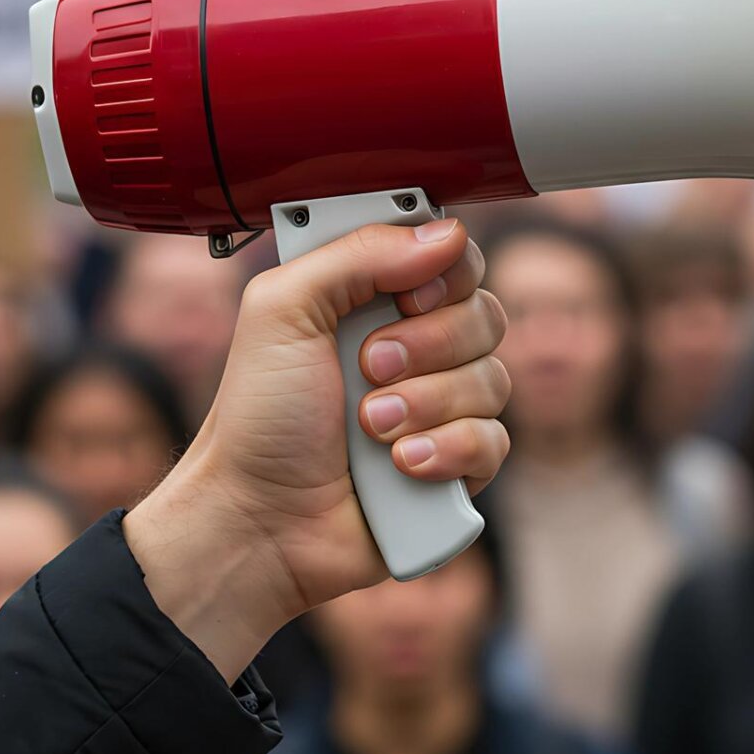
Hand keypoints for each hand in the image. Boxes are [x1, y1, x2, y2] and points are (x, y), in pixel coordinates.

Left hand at [124, 219, 509, 678]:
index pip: (454, 257)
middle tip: (368, 368)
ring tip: (371, 429)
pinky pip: (495, 440)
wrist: (257, 520)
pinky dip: (448, 451)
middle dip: (428, 344)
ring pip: (493, 379)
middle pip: (485, 314)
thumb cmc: (259, 419)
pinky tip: (400, 467)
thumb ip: (356, 253)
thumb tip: (445, 234)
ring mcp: (443, 408)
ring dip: (426, 403)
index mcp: (377, 301)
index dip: (443, 272)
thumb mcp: (282, 309)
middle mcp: (418, 348)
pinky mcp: (459, 465)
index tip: (405, 295)